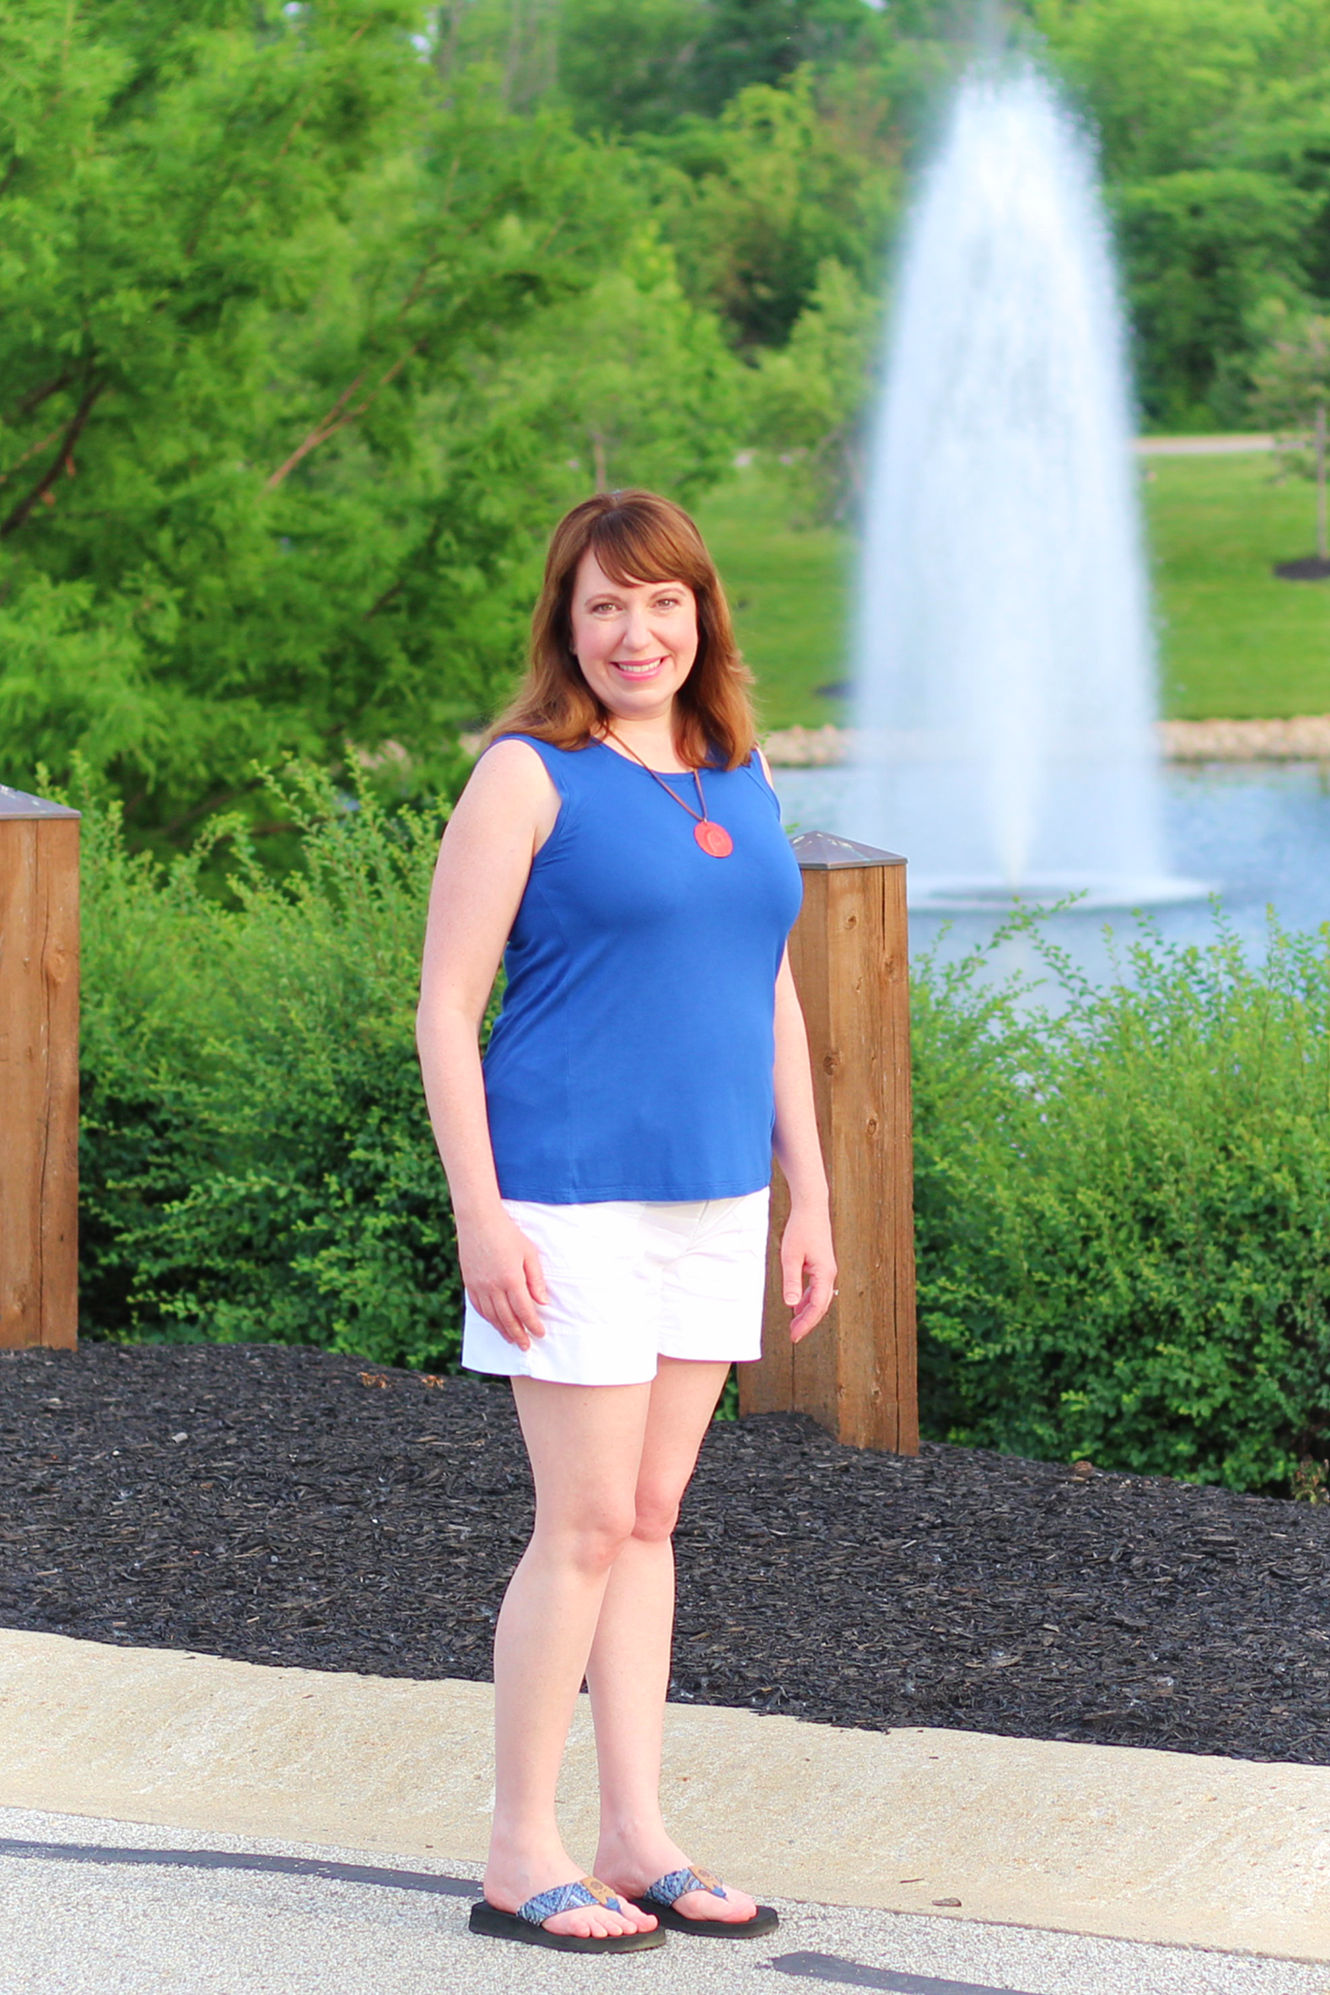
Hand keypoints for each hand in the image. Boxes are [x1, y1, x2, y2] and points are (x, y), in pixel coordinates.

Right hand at [457, 1209, 548, 1348]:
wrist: (478, 1220)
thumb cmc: (508, 1233)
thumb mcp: (529, 1253)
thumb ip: (536, 1279)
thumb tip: (543, 1302)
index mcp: (511, 1279)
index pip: (524, 1310)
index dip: (533, 1325)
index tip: (540, 1334)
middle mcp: (493, 1286)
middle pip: (507, 1318)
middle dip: (519, 1334)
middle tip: (526, 1346)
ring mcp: (479, 1286)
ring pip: (492, 1316)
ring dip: (503, 1330)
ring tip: (512, 1339)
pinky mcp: (469, 1282)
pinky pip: (478, 1307)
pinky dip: (488, 1318)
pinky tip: (494, 1323)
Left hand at [780, 1201, 835, 1343]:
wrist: (811, 1208)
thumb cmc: (800, 1229)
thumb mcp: (790, 1256)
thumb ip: (791, 1280)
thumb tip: (791, 1305)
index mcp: (825, 1274)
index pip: (817, 1306)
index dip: (806, 1323)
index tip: (794, 1336)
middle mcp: (829, 1274)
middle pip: (821, 1306)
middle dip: (807, 1322)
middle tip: (793, 1336)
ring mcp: (827, 1270)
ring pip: (819, 1298)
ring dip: (807, 1312)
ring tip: (794, 1325)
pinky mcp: (822, 1265)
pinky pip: (817, 1289)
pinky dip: (808, 1300)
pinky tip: (797, 1306)